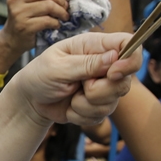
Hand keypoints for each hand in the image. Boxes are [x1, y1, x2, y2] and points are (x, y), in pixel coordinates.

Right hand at [0, 0, 70, 53]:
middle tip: (64, 6)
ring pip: (49, 5)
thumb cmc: (24, 15)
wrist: (12, 38)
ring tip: (63, 16)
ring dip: (61, 12)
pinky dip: (56, 23)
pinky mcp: (25, 26)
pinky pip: (48, 20)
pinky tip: (56, 24)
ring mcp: (18, 13)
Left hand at [9, 32, 139, 127]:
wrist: (31, 100)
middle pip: (125, 80)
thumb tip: (114, 56)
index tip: (112, 74)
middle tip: (77, 85)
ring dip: (85, 105)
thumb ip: (85, 63)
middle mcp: (104, 65)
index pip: (129, 44)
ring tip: (70, 94)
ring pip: (112, 102)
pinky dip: (81, 115)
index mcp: (95, 46)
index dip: (129, 60)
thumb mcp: (57, 67)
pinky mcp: (99, 105)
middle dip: (99, 91)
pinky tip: (70, 106)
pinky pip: (100, 116)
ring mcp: (104, 86)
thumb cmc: (40, 75)